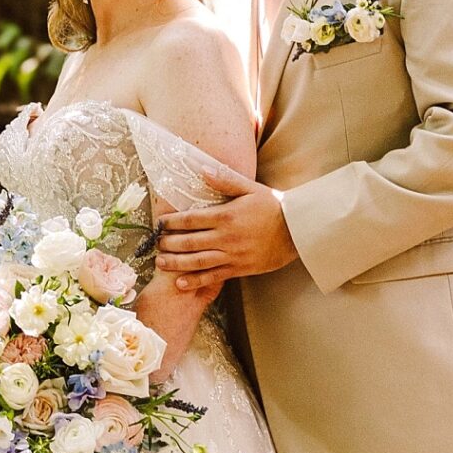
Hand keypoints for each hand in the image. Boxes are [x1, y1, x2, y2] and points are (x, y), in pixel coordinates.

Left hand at [155, 169, 297, 287]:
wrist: (296, 231)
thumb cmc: (273, 206)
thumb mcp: (250, 188)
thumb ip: (225, 179)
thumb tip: (202, 169)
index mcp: (226, 215)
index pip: (191, 219)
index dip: (172, 222)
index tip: (160, 223)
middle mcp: (226, 237)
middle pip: (189, 242)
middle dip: (169, 243)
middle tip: (156, 243)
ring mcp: (232, 255)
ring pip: (197, 261)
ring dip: (176, 263)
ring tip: (160, 263)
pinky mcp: (239, 268)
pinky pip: (214, 276)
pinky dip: (196, 281)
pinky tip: (181, 283)